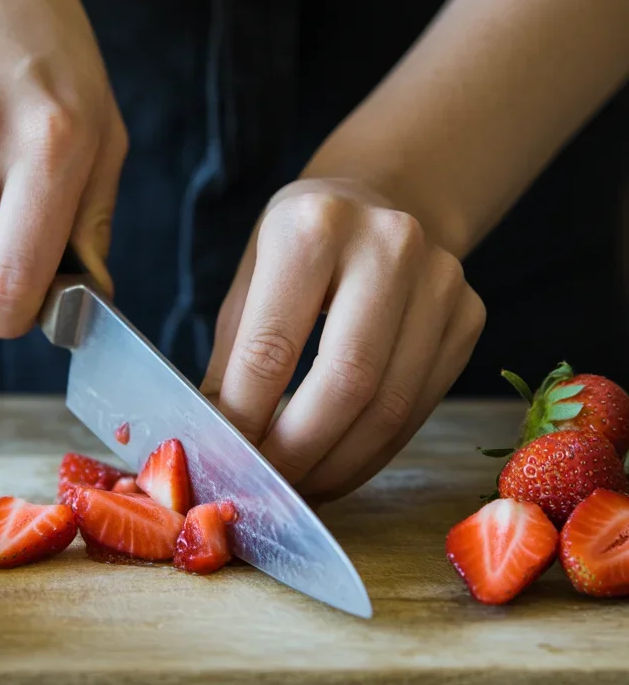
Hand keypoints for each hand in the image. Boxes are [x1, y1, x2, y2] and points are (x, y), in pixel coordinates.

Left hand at [201, 178, 485, 498]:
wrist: (381, 198)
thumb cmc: (300, 245)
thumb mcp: (250, 279)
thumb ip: (233, 360)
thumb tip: (216, 443)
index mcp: (313, 226)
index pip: (271, 348)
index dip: (245, 419)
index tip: (226, 458)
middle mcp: (388, 244)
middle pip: (346, 383)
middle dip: (298, 452)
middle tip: (267, 486)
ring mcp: (441, 280)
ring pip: (390, 407)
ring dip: (339, 464)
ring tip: (301, 486)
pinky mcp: (469, 315)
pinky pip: (419, 408)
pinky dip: (375, 451)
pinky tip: (340, 463)